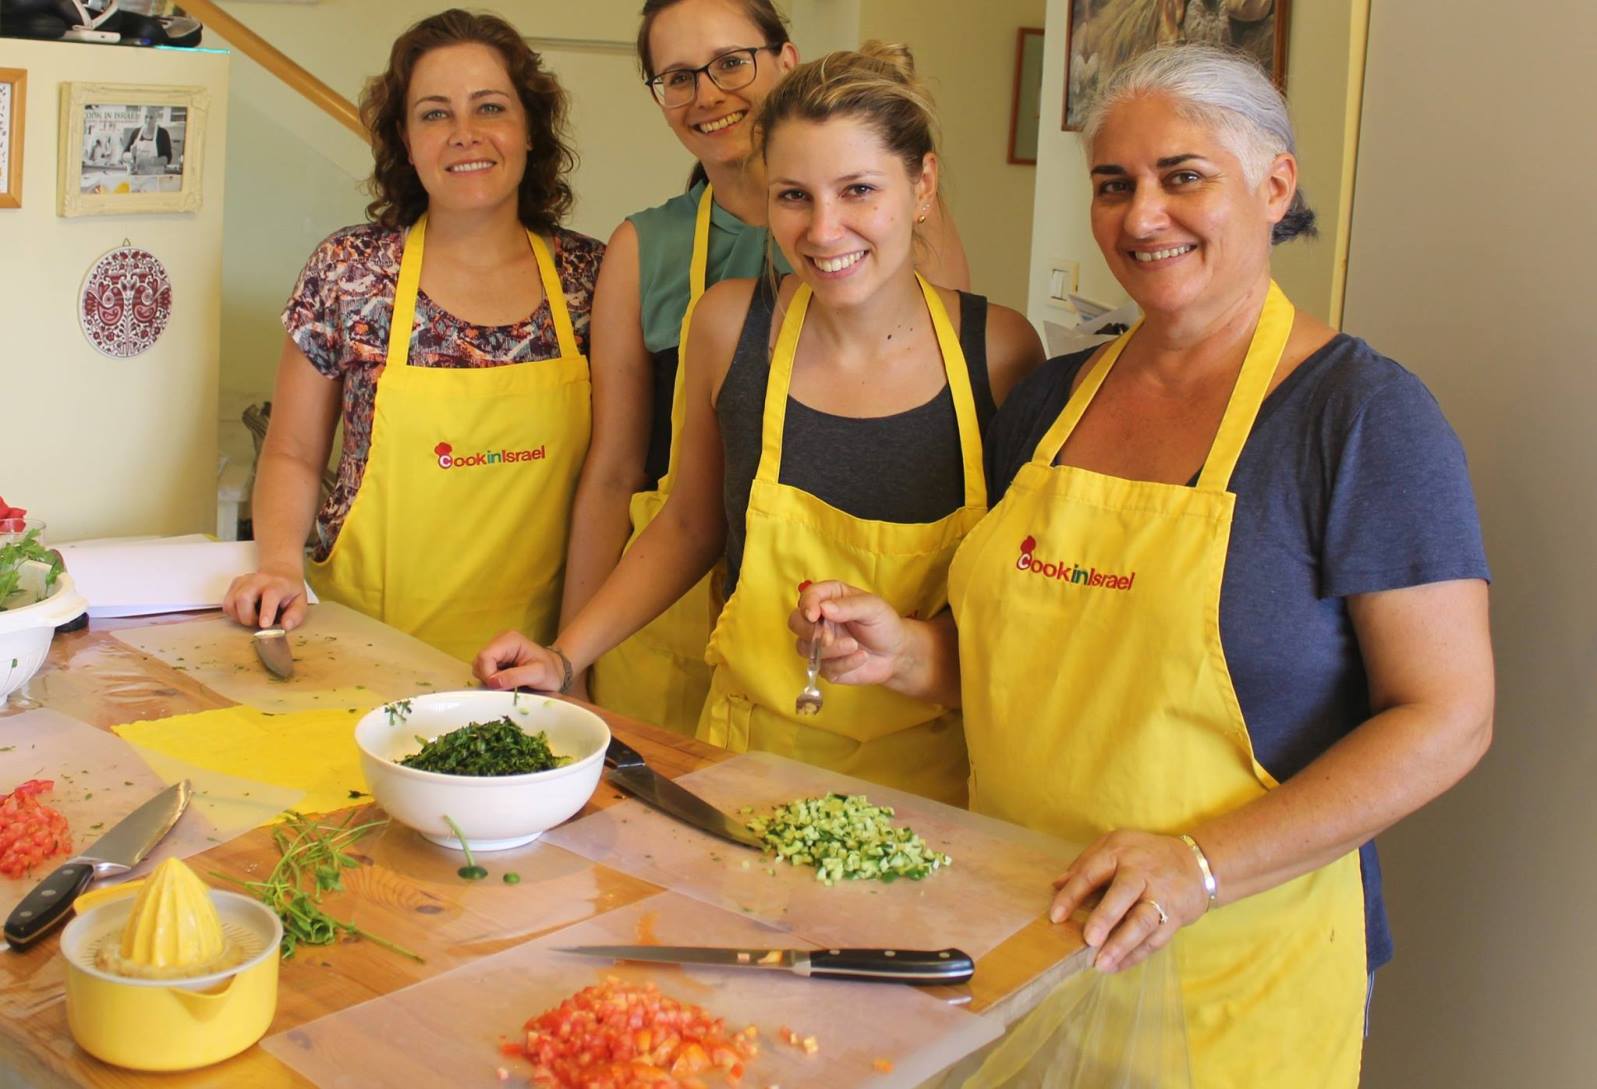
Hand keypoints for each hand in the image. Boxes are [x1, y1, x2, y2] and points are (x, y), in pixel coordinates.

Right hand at [222, 568, 309, 629]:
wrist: (281, 571)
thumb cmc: (290, 590)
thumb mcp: (300, 602)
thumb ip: (295, 615)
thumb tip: (285, 626)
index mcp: (278, 584)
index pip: (270, 594)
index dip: (266, 610)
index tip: (264, 625)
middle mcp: (259, 580)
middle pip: (243, 597)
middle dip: (247, 617)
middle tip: (258, 623)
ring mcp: (245, 580)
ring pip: (231, 601)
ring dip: (239, 616)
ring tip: (252, 617)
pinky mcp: (235, 584)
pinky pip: (227, 603)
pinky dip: (233, 613)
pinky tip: (245, 612)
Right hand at [474, 630, 566, 691]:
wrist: (554, 671)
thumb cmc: (549, 671)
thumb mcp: (538, 674)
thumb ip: (516, 677)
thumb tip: (493, 682)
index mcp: (509, 639)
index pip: (485, 656)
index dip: (488, 674)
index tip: (499, 687)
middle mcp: (499, 641)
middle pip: (479, 662)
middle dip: (488, 678)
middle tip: (506, 686)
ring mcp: (495, 650)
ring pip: (479, 668)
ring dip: (490, 680)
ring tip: (508, 683)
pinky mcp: (494, 659)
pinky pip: (483, 672)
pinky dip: (491, 680)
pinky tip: (505, 681)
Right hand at [787, 580, 908, 687]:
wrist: (897, 654)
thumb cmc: (884, 625)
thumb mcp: (873, 608)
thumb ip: (849, 606)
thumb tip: (823, 608)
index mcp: (830, 599)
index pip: (808, 596)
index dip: (807, 605)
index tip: (814, 615)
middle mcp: (820, 620)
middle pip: (795, 622)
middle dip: (809, 631)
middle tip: (829, 638)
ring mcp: (820, 644)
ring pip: (804, 648)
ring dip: (829, 650)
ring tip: (854, 646)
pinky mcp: (826, 665)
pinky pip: (823, 668)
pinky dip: (843, 664)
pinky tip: (861, 658)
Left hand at [1048, 829, 1209, 972]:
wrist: (1196, 864)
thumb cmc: (1144, 856)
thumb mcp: (1115, 846)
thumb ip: (1085, 864)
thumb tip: (1056, 885)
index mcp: (1120, 852)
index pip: (1092, 872)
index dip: (1073, 895)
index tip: (1056, 917)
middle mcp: (1141, 872)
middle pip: (1123, 893)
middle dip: (1105, 917)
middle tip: (1088, 939)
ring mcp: (1161, 895)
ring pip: (1143, 921)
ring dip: (1122, 944)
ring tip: (1101, 964)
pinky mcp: (1176, 916)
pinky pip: (1155, 939)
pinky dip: (1135, 955)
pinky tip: (1117, 966)